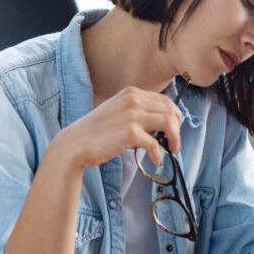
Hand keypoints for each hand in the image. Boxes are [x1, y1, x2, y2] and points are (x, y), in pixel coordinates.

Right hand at [54, 87, 182, 168]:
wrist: (76, 143)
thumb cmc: (96, 131)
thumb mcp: (118, 110)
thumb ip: (137, 111)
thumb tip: (161, 123)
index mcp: (131, 93)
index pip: (165, 100)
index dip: (175, 115)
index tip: (175, 128)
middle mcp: (133, 100)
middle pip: (170, 110)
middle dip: (177, 127)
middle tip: (175, 142)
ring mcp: (132, 115)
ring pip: (169, 123)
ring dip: (175, 139)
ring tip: (172, 150)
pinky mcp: (130, 133)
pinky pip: (155, 144)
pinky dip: (159, 154)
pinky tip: (156, 161)